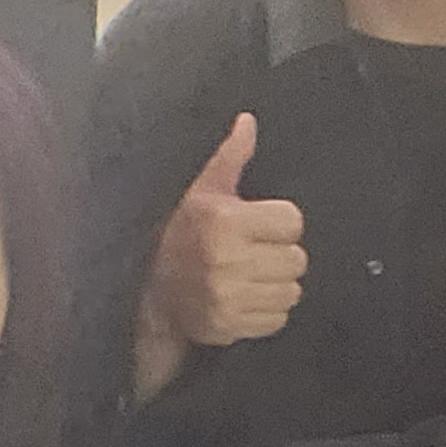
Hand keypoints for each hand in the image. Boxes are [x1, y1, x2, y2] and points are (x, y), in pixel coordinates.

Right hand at [134, 112, 307, 397]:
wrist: (148, 292)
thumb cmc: (180, 233)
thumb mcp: (201, 191)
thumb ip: (231, 157)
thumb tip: (248, 120)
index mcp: (225, 221)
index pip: (293, 221)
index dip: (280, 222)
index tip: (260, 225)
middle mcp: (228, 260)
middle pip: (297, 259)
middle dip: (281, 254)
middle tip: (256, 252)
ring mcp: (229, 297)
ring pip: (292, 291)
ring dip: (277, 284)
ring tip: (252, 276)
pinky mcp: (230, 325)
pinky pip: (278, 319)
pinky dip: (268, 311)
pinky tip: (247, 298)